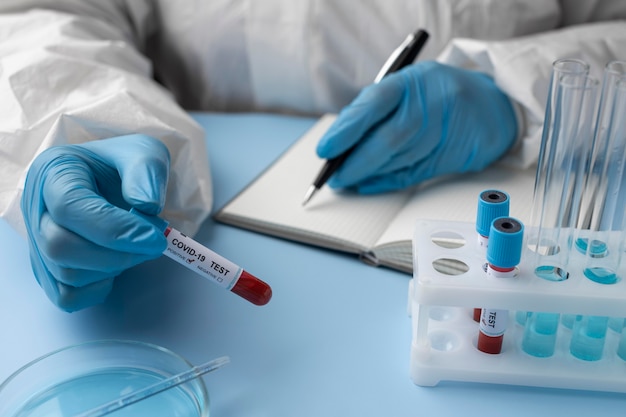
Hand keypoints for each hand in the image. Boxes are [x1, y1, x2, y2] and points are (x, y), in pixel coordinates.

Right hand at [21, 134, 169, 311]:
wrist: (115, 179)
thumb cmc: (124, 166)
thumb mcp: (144, 153)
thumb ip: (147, 172)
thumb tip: (147, 204)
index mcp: (54, 171)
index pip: (70, 207)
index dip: (115, 229)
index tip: (155, 238)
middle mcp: (36, 207)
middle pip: (60, 246)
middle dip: (117, 254)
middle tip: (154, 244)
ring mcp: (37, 242)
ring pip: (66, 274)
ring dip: (113, 268)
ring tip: (136, 247)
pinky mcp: (48, 269)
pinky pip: (66, 296)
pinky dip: (98, 288)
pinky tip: (117, 264)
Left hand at [316, 61, 516, 192]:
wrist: (494, 105)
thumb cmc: (437, 94)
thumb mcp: (409, 86)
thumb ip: (377, 108)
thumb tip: (340, 142)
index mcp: (414, 80)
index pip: (375, 102)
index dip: (347, 128)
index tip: (325, 150)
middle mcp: (433, 102)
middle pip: (389, 137)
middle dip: (356, 161)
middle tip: (334, 176)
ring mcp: (447, 129)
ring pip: (400, 159)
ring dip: (369, 174)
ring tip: (346, 181)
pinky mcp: (455, 154)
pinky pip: (415, 173)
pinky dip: (388, 181)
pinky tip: (370, 184)